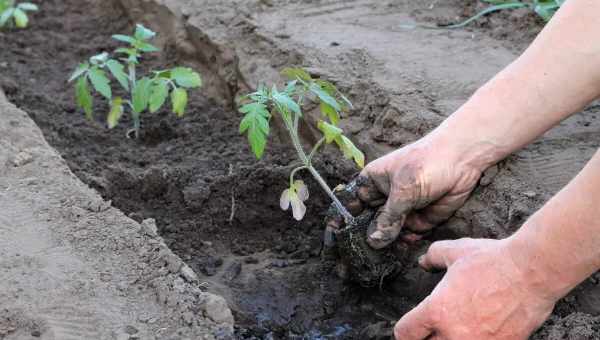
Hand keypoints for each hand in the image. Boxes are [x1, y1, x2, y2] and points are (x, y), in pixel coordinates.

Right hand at [330, 135, 484, 248]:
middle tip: (355, 259)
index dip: (340, 222)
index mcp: (372, 182)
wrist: (463, 159)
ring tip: (378, 261)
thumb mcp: (403, 191)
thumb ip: (388, 218)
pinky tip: (403, 247)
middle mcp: (384, 197)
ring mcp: (402, 209)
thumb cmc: (426, 163)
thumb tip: (374, 241)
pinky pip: (408, 235)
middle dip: (362, 240)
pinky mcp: (420, 218)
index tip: (333, 241)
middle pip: (367, 223)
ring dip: (384, 245)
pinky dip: (406, 242)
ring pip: (387, 233)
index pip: (349, 204)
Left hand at [394, 238, 556, 339]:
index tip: (412, 325)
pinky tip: (479, 332)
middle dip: (426, 338)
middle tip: (432, 328)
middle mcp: (453, 334)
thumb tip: (423, 262)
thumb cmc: (492, 260)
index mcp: (437, 311)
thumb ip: (433, 256)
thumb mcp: (455, 251)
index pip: (405, 333)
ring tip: (455, 331)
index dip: (405, 328)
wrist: (532, 272)